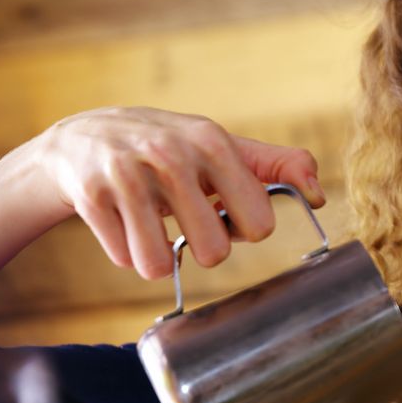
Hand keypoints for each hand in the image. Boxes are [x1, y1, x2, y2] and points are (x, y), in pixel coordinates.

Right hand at [34, 106, 323, 278]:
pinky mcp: (89, 195)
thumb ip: (277, 167)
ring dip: (158, 257)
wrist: (82, 138)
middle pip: (214, 253)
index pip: (259, 223)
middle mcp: (171, 153)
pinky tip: (120, 219)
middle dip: (202, 248)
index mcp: (213, 142)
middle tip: (185, 222)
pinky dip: (124, 250)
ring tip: (151, 225)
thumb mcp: (223, 148)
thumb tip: (319, 195)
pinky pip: (124, 259)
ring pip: (159, 264)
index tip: (223, 210)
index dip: (243, 228)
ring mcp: (127, 173)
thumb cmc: (170, 150)